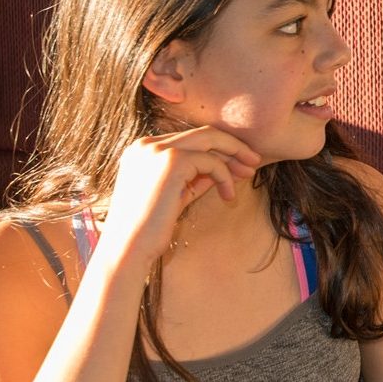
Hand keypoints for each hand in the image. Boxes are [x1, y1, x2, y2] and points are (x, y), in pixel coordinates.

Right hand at [97, 127, 260, 271]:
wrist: (128, 249)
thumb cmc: (150, 227)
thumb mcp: (178, 193)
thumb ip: (197, 176)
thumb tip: (226, 164)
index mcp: (142, 149)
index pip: (190, 138)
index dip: (218, 148)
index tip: (238, 162)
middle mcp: (147, 144)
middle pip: (202, 132)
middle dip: (232, 145)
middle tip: (254, 161)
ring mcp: (157, 151)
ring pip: (210, 139)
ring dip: (235, 156)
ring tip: (250, 173)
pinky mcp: (171, 162)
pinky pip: (211, 161)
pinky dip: (224, 176)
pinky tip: (228, 195)